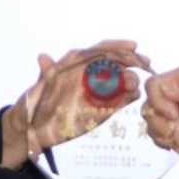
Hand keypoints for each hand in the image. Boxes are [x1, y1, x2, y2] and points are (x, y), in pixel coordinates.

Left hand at [2, 39, 151, 168]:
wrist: (33, 132)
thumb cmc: (34, 105)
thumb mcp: (39, 88)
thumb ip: (46, 74)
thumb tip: (43, 57)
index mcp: (77, 64)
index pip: (100, 50)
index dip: (117, 47)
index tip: (132, 47)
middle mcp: (90, 75)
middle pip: (116, 63)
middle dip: (131, 61)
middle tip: (145, 63)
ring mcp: (99, 91)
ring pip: (121, 79)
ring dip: (130, 79)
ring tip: (135, 84)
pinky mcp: (104, 108)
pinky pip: (121, 99)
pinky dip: (129, 96)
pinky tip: (134, 96)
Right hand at [140, 67, 178, 165]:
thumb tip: (159, 92)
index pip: (152, 86)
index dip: (160, 104)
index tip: (176, 114)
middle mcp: (171, 93)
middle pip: (148, 107)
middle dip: (167, 123)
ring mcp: (167, 112)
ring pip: (150, 123)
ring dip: (170, 134)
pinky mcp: (166, 128)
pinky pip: (154, 136)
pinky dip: (169, 142)